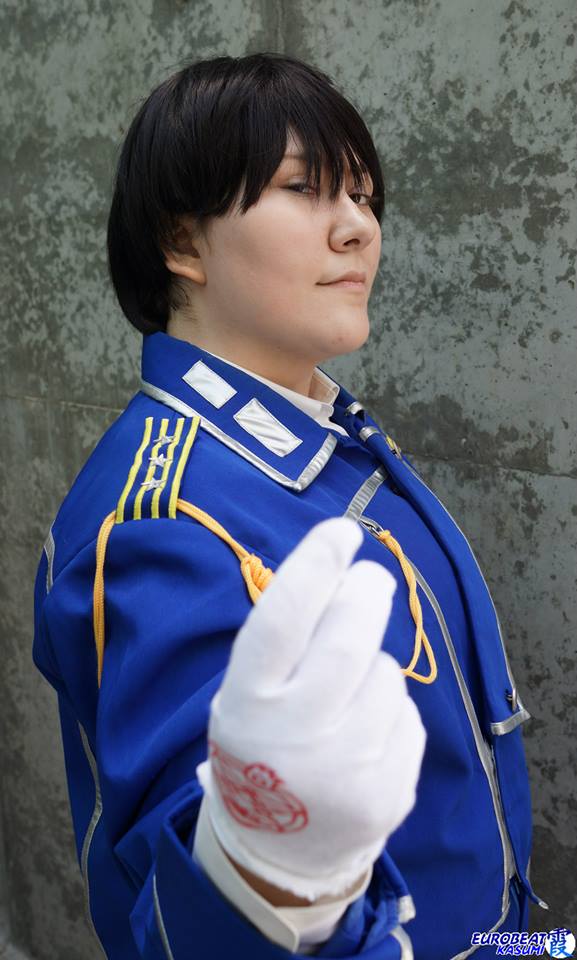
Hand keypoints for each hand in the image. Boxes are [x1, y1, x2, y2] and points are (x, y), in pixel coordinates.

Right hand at [196, 516, 425, 900]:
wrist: (281, 852)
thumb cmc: (262, 750)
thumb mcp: (247, 696)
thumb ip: (284, 643)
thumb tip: (341, 571)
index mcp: (248, 705)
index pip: (281, 622)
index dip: (313, 567)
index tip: (340, 531)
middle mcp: (296, 738)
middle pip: (348, 640)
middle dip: (366, 594)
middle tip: (372, 578)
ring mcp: (348, 770)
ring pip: (385, 674)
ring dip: (373, 663)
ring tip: (348, 691)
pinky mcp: (390, 792)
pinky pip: (407, 714)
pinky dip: (390, 707)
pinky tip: (365, 731)